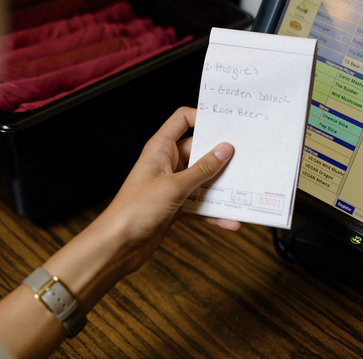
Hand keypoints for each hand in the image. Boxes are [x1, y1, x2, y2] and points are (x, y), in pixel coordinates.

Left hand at [101, 106, 238, 274]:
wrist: (118, 245)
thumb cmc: (135, 210)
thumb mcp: (174, 187)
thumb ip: (202, 169)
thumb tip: (224, 149)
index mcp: (161, 148)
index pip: (182, 120)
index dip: (202, 117)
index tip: (226, 125)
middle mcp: (167, 163)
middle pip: (199, 151)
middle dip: (220, 156)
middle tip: (244, 158)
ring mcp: (172, 184)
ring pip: (203, 178)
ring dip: (220, 187)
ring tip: (242, 190)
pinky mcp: (177, 205)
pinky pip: (200, 203)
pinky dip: (214, 211)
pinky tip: (229, 220)